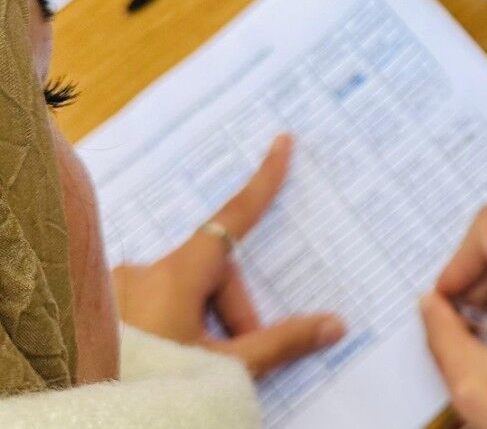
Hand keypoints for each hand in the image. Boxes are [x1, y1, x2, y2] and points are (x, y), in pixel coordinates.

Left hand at [113, 135, 346, 377]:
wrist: (93, 415)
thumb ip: (281, 341)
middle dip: (232, 314)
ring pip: (183, 295)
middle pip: (213, 276)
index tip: (281, 143)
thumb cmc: (156, 382)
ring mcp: (118, 290)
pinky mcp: (104, 309)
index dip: (263, 182)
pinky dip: (171, 327)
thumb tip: (335, 324)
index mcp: (177, 274)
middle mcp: (144, 271)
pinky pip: (153, 305)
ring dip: (200, 324)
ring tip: (194, 367)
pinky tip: (166, 361)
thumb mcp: (226, 366)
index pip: (234, 219)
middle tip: (234, 357)